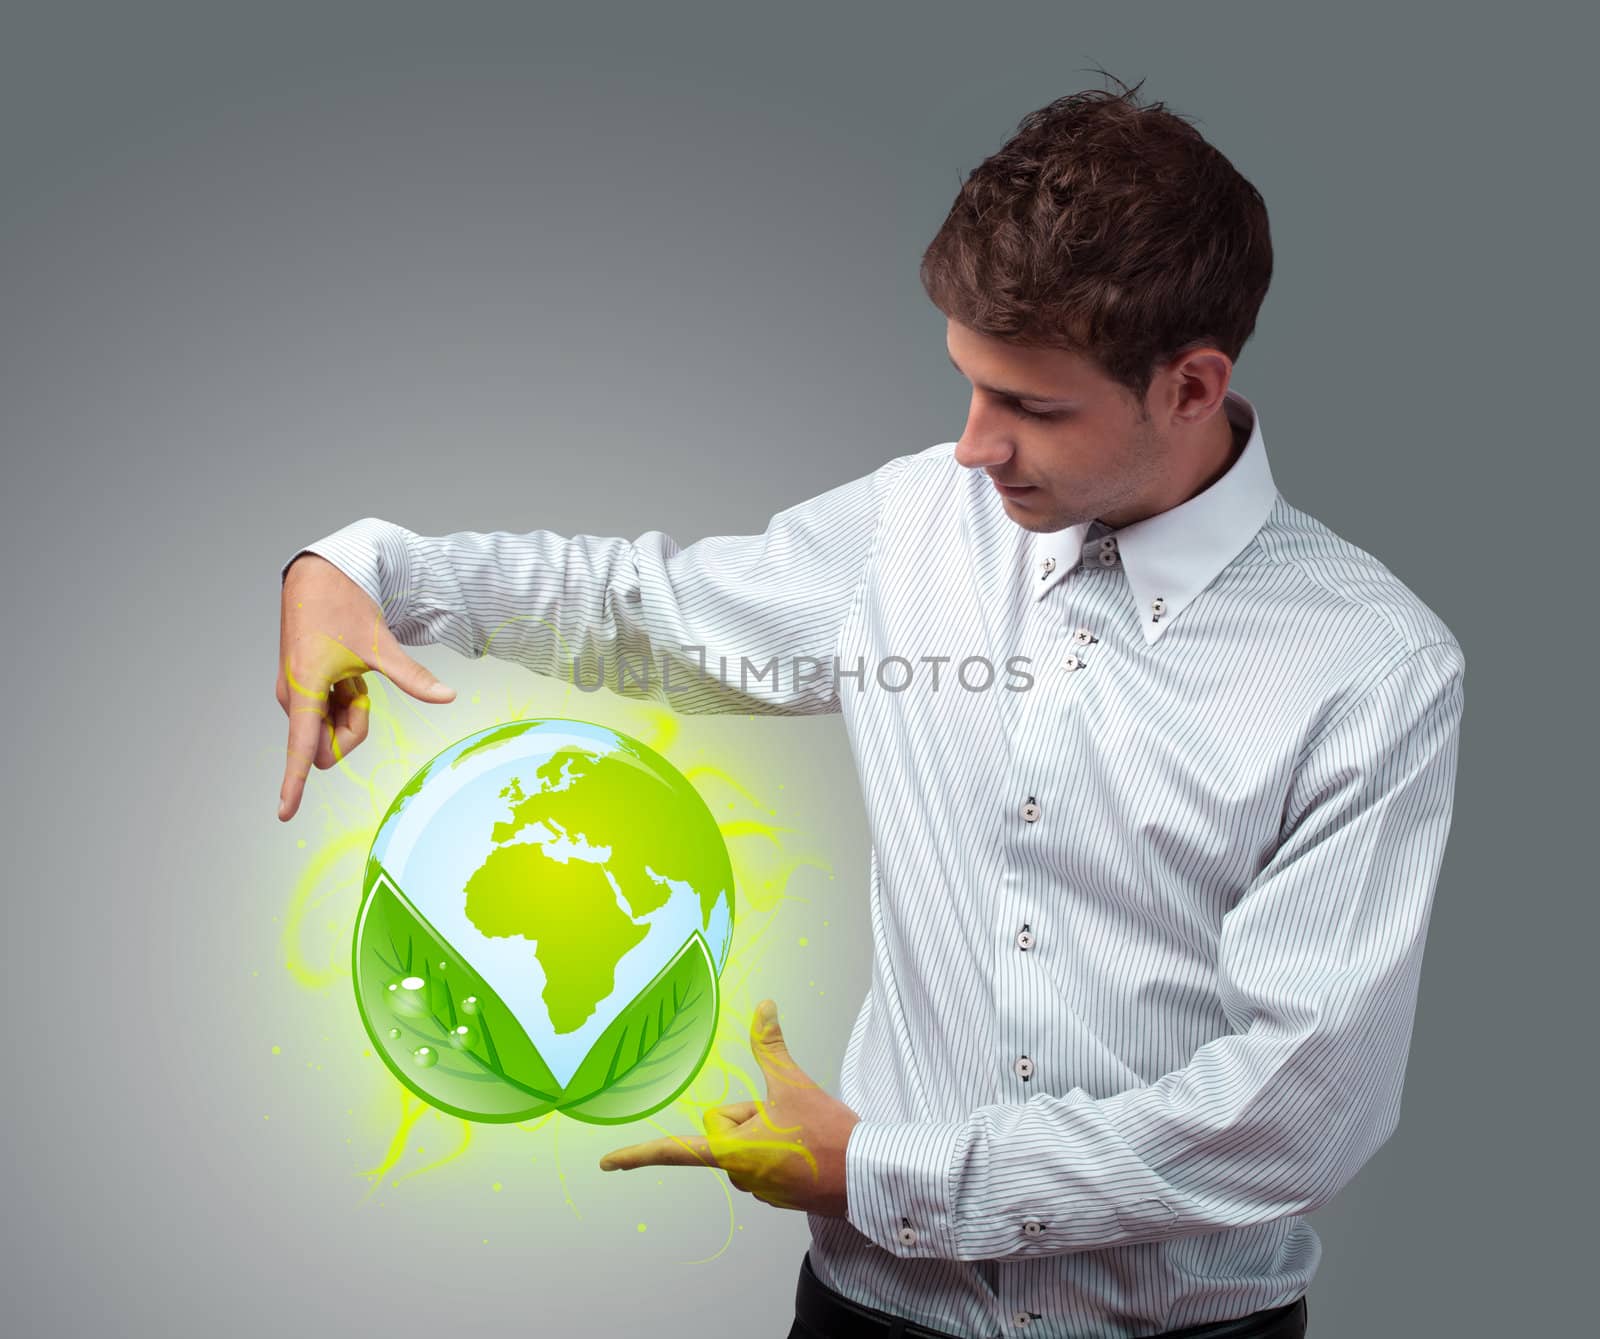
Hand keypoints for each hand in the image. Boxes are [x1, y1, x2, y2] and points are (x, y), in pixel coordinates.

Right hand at [275, 551, 455, 820]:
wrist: (318, 574)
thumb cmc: (345, 607)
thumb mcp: (381, 645)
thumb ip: (413, 677)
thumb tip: (450, 697)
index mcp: (306, 689)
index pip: (301, 747)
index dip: (294, 783)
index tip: (285, 813)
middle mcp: (293, 697)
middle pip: (328, 745)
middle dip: (353, 728)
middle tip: (363, 689)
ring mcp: (294, 694)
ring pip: (328, 730)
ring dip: (349, 711)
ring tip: (354, 674)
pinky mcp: (299, 688)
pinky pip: (325, 714)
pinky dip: (342, 700)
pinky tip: (346, 671)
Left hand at [598, 999, 860, 1217]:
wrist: (865, 1176)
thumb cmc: (827, 1135)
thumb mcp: (794, 1084)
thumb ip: (771, 1046)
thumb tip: (764, 1006)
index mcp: (731, 1151)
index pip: (674, 1151)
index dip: (636, 1155)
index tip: (607, 1163)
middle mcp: (737, 1174)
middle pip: (727, 1126)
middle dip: (752, 1113)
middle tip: (787, 1116)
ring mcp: (758, 1187)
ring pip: (749, 1140)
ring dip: (769, 1130)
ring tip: (802, 1132)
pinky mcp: (778, 1194)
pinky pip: (766, 1157)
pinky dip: (782, 1146)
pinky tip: (807, 1147)